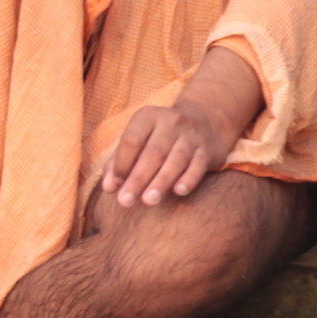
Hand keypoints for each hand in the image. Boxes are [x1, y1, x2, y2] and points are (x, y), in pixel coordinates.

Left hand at [100, 102, 234, 206]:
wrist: (204, 122)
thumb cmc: (159, 136)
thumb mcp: (138, 139)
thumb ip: (119, 162)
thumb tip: (109, 187)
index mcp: (147, 116)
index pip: (132, 140)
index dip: (122, 164)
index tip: (114, 186)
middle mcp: (170, 122)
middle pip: (153, 153)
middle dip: (138, 179)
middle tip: (126, 201)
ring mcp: (191, 136)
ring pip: (176, 160)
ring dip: (161, 182)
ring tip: (149, 201)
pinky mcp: (207, 150)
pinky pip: (198, 165)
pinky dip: (189, 179)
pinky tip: (179, 191)